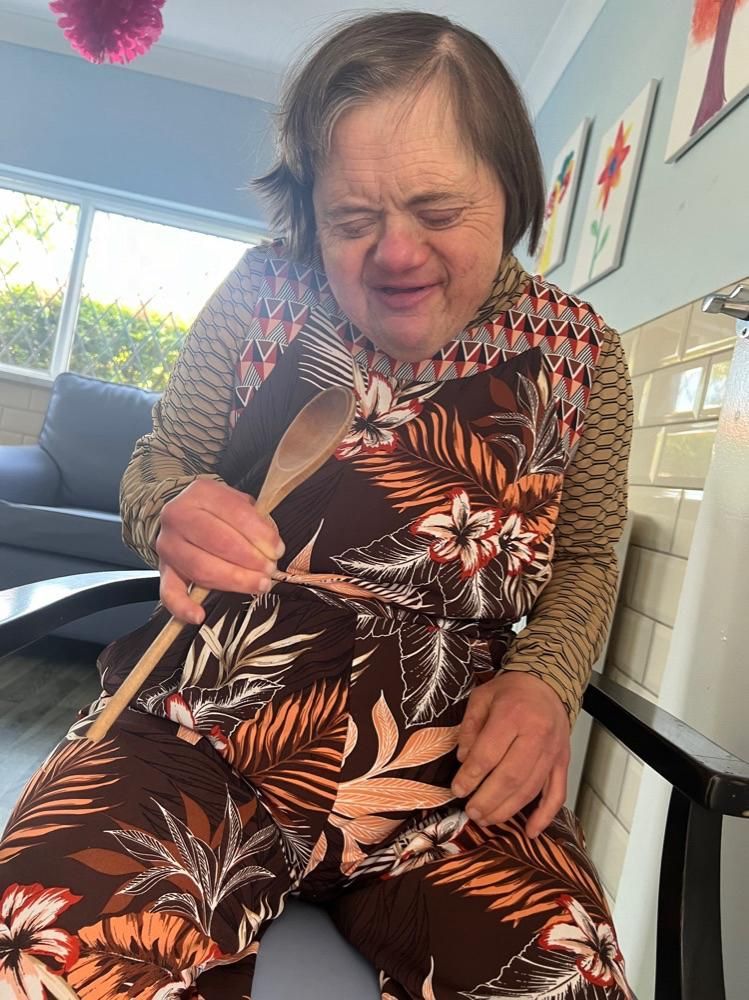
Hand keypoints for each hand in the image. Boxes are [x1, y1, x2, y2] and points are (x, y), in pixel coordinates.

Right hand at [155, 478, 284, 623]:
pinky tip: (199, 616)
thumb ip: (255, 520)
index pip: (234, 512)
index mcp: (201, 493)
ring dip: (233, 580)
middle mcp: (178, 516)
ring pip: (201, 567)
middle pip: (218, 541)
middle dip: (250, 559)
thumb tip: (272, 548)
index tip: (278, 550)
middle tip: (269, 570)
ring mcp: (167, 545)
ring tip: (257, 585)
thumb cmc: (219, 512)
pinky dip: (182, 607)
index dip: (260, 534)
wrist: (182, 516)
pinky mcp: (163, 570)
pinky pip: (169, 592)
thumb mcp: (238, 503)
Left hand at [451, 671, 569, 837]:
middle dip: (487, 799)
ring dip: (507, 810)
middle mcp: (536, 735)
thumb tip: (463, 759)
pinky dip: (545, 816)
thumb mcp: (482, 697)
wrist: (548, 684)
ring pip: (531, 789)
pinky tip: (530, 832)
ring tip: (486, 819)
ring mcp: (553, 752)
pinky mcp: (563, 763)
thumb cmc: (511, 691)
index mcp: (513, 715)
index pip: (488, 753)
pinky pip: (557, 794)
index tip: (457, 790)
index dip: (471, 776)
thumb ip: (470, 726)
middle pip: (510, 777)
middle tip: (470, 812)